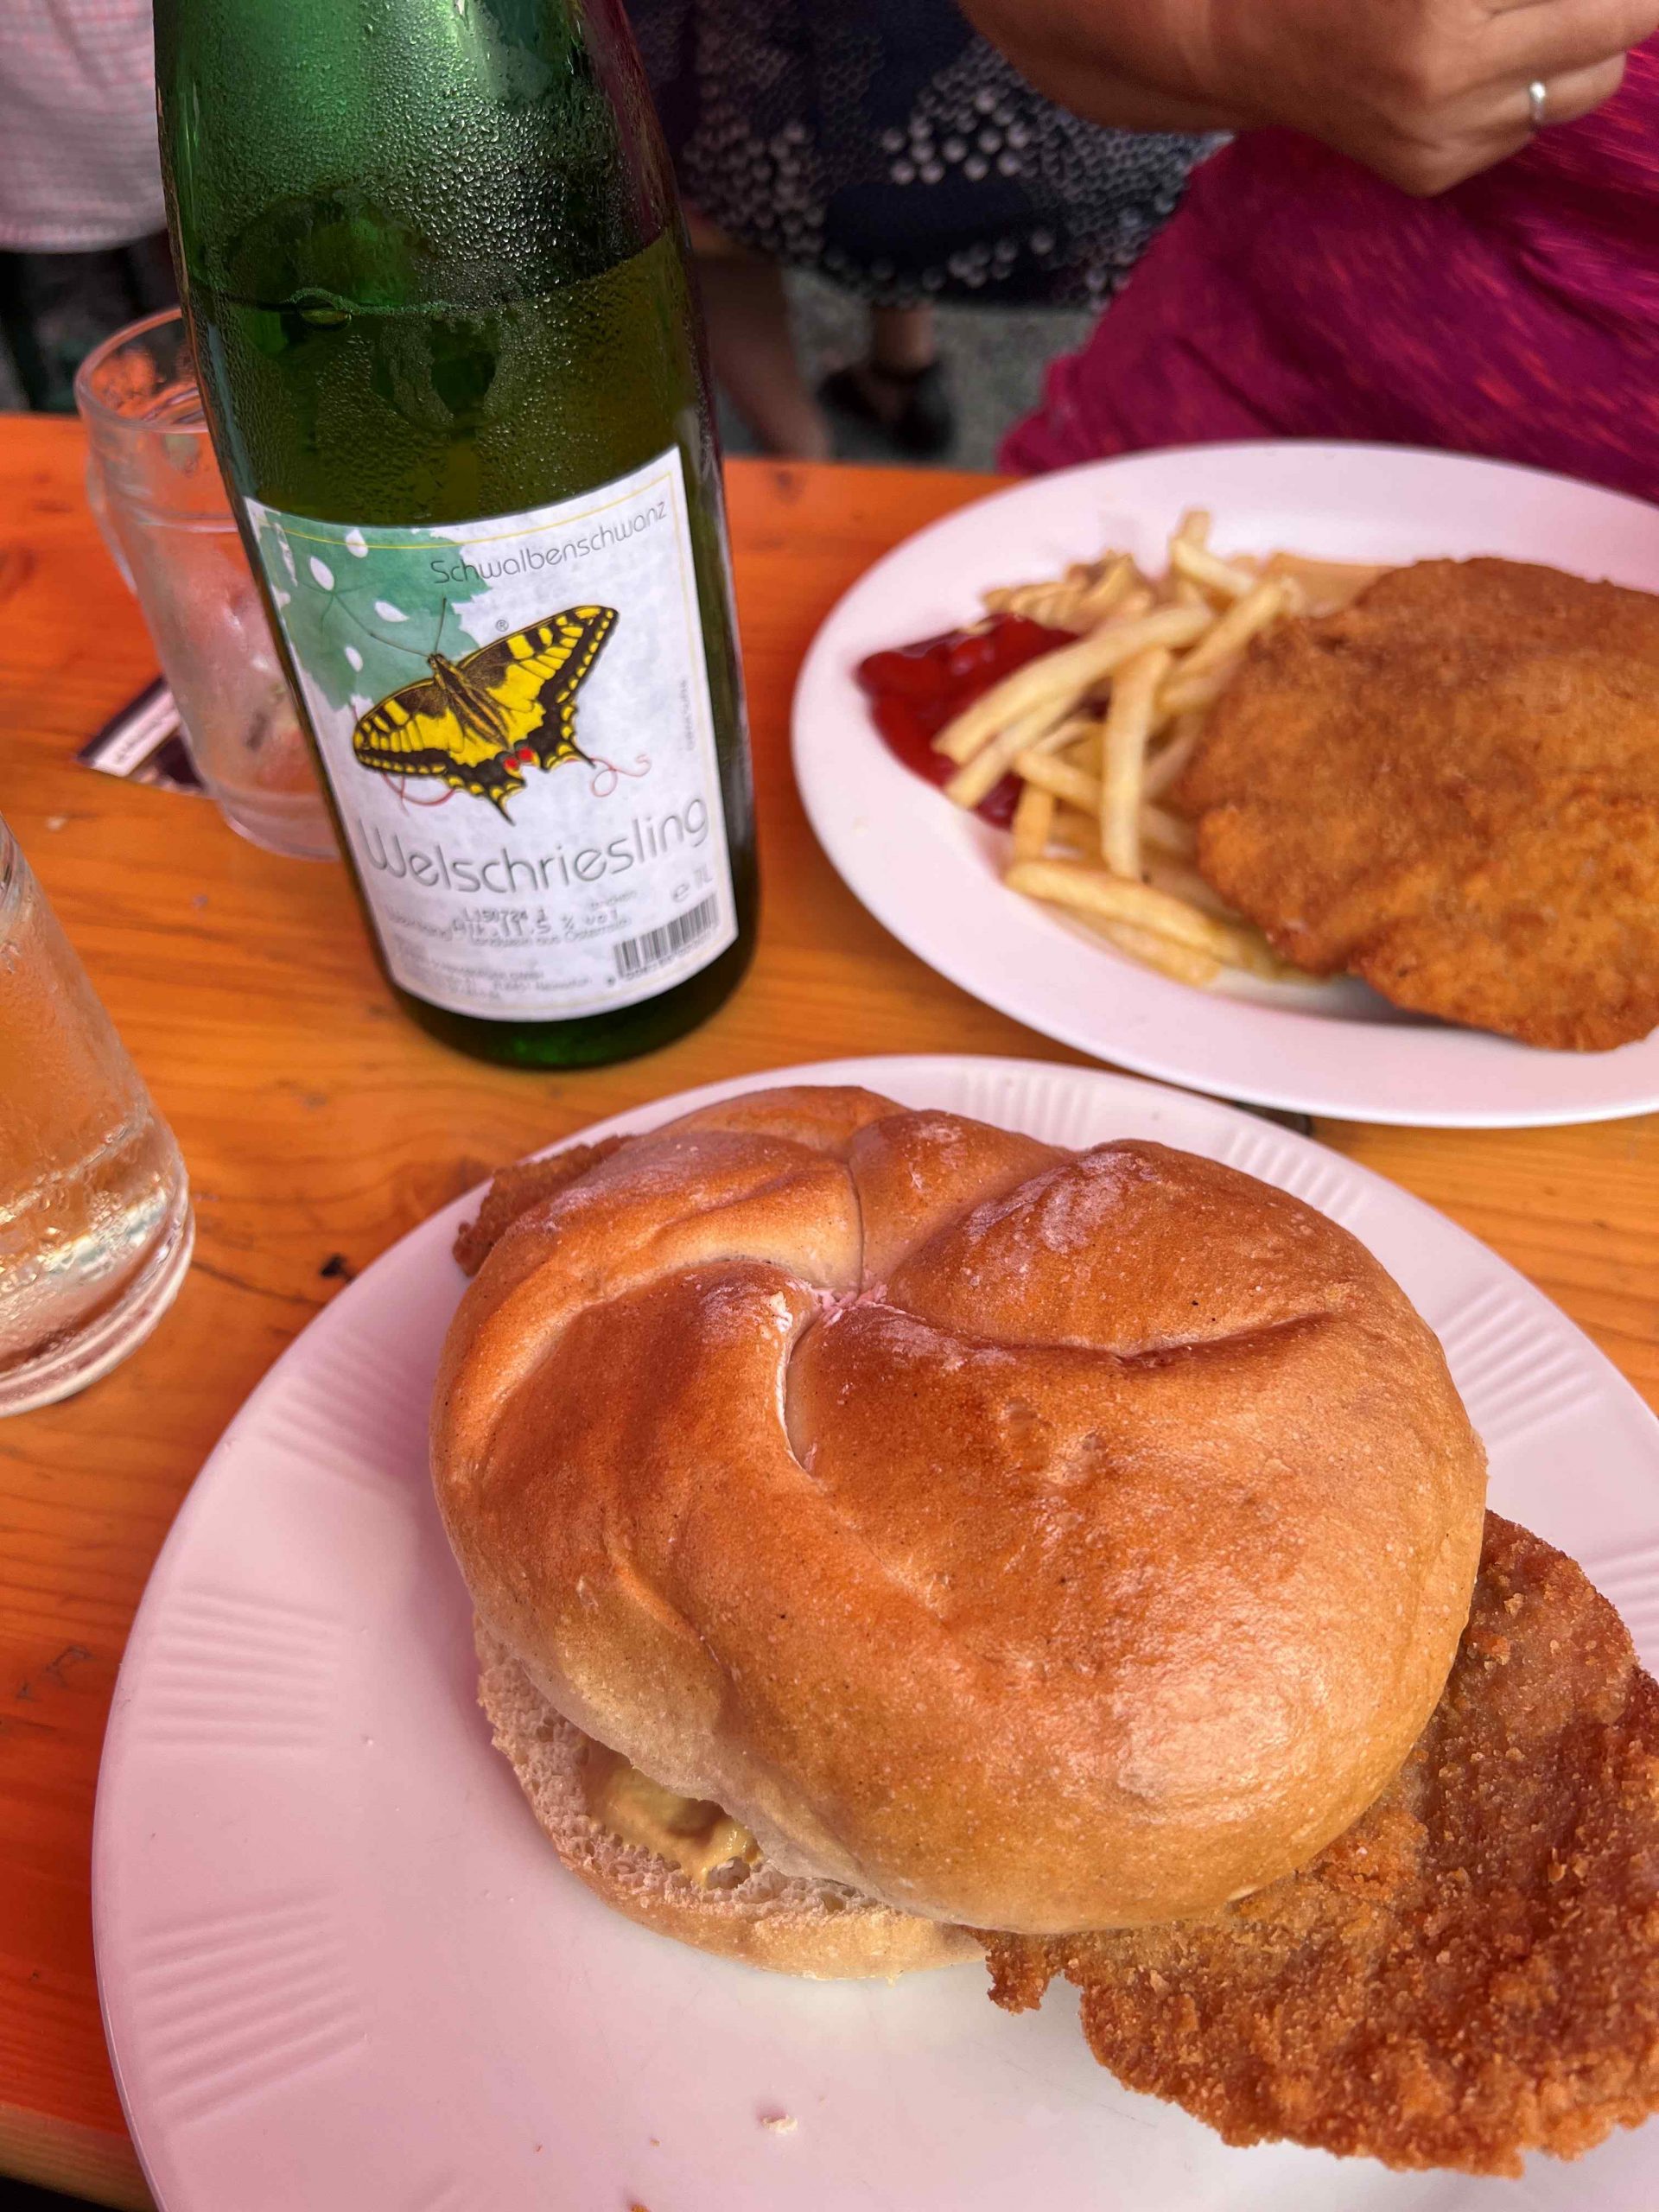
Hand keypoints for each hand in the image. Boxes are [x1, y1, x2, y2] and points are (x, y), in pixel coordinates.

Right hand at [958, 0, 1656, 193]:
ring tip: (1514, 18)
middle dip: (1611, 5)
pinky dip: (1522, 88)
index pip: (1609, 1)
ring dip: (1574, 45)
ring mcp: (1441, 146)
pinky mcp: (1432, 176)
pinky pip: (1525, 128)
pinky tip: (1471, 61)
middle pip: (1613, 43)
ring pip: (1579, 92)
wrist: (1236, 40)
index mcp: (1442, 19)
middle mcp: (1448, 92)